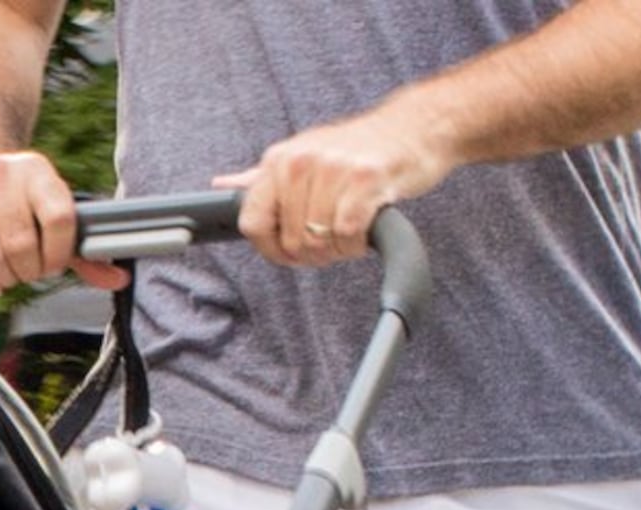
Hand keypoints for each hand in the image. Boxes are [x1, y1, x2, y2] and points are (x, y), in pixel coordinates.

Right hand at [0, 150, 128, 296]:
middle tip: (27, 273)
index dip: (59, 253)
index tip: (52, 265)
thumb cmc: (14, 200)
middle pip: (21, 244)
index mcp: (35, 169)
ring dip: (2, 278)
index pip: (59, 218)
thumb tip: (118, 281)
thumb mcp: (47, 211)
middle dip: (28, 271)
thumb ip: (81, 249)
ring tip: (7, 275)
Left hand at [216, 106, 453, 270]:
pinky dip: (357, 244)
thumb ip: (264, 176)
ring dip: (338, 250)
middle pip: (290, 241)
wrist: (418, 126)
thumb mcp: (304, 154)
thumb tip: (222, 185)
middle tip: (334, 241)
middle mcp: (301, 162)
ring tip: (351, 233)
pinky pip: (347, 234)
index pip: (252, 222)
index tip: (290, 252)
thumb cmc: (359, 148)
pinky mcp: (366, 181)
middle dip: (313, 253)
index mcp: (279, 160)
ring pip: (318, 241)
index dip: (270, 248)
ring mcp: (333, 170)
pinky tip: (365, 233)